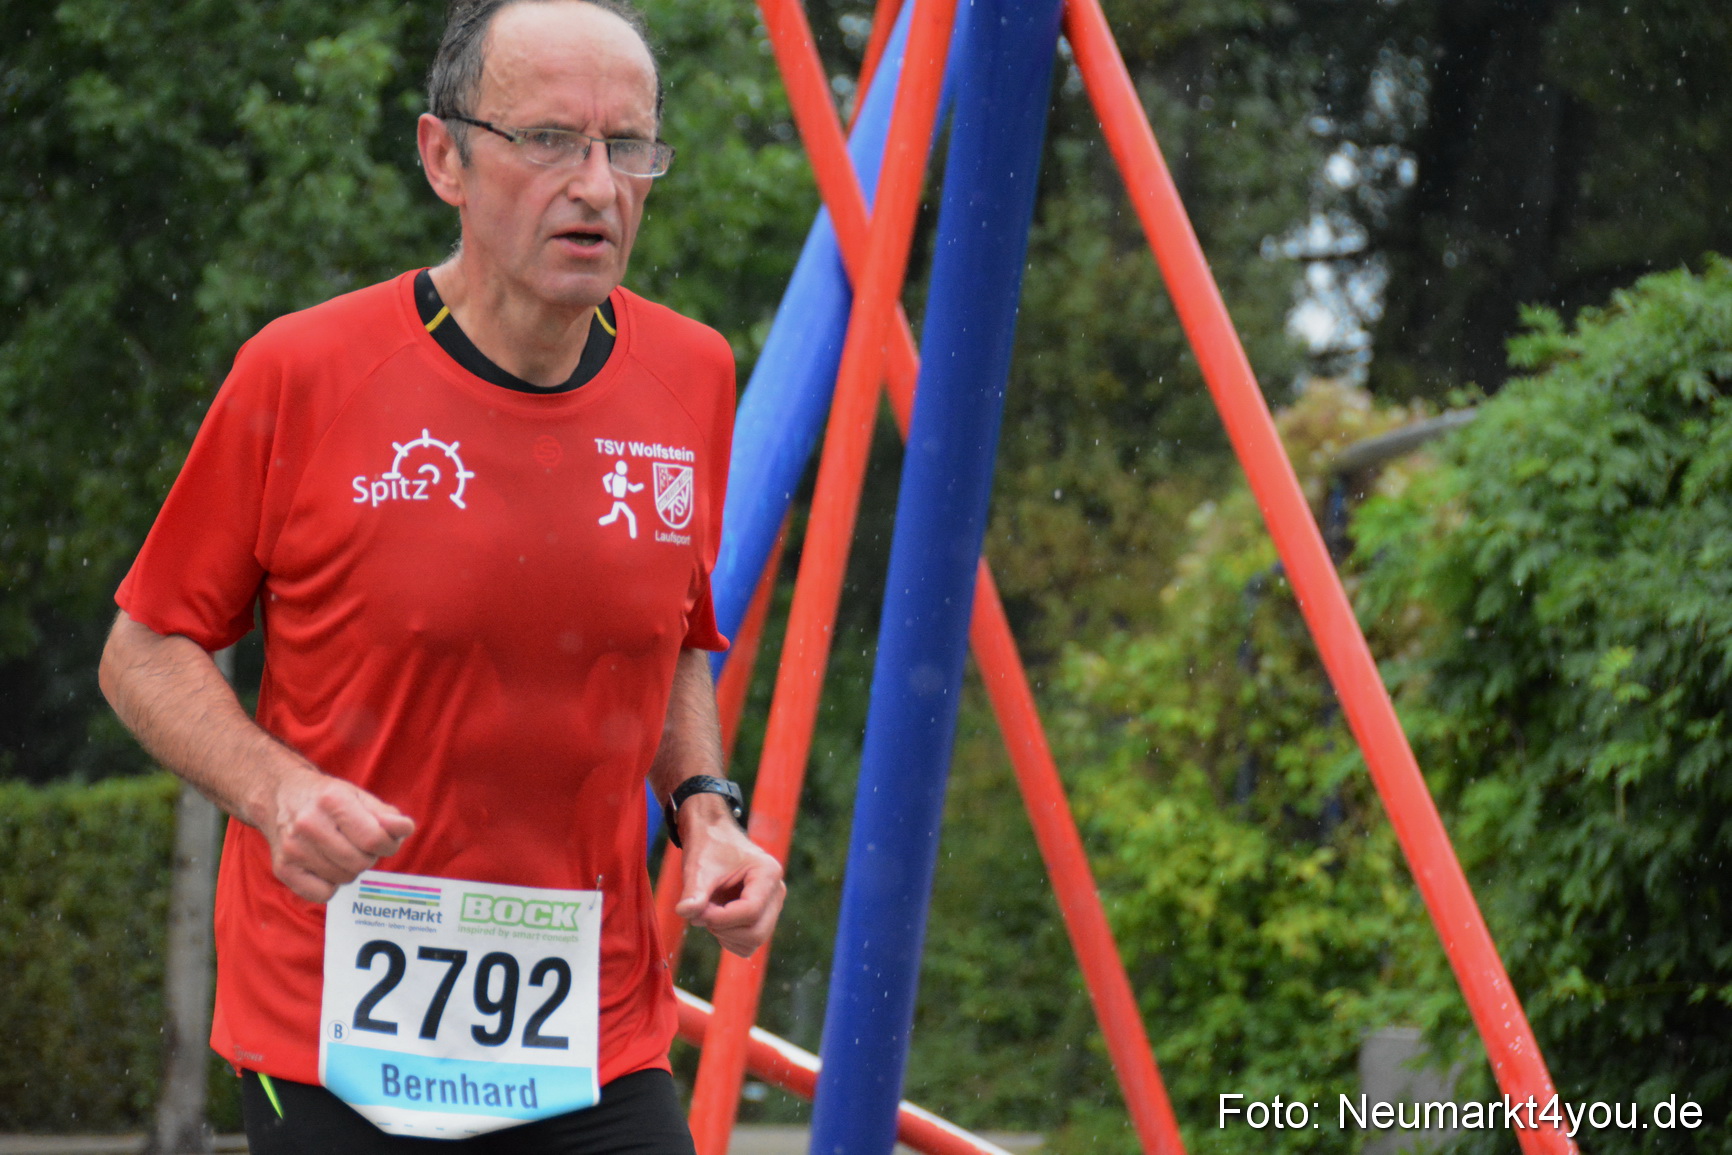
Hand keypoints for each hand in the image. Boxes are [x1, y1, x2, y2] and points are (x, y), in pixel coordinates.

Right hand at [257, 766, 414, 902]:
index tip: (386, 841)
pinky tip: (325, 864)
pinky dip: (330, 884)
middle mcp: (309, 824)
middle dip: (368, 856)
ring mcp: (294, 848)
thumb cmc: (327, 799)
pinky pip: (323, 894)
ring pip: (344, 879)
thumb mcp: (359, 797)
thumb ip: (386, 816)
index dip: (389, 844)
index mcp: (333, 801)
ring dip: (350, 869)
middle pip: (360, 862)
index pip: (374, 839)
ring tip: (340, 850)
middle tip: (358, 844)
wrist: (280, 796)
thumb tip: (406, 829)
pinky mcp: (283, 869)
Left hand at [673, 795, 784, 956]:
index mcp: (768, 873)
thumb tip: (684, 912)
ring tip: (709, 912)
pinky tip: (716, 919)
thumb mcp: (698, 868)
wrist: (712, 836)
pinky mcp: (763, 917)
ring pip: (754, 941)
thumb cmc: (708, 848)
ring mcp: (772, 906)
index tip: (698, 911)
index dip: (721, 918)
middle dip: (724, 928)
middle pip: (756, 932)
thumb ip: (693, 892)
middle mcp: (776, 891)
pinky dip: (729, 939)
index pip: (750, 911)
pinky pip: (750, 944)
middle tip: (702, 912)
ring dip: (725, 935)